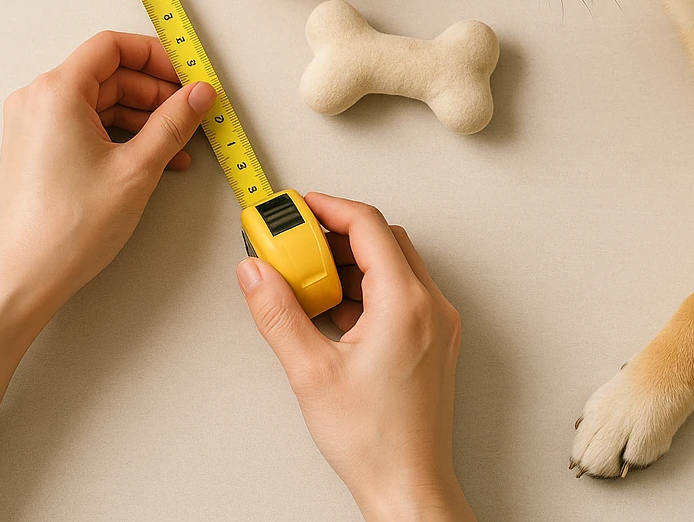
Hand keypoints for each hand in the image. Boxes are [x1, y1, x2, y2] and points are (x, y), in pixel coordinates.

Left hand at [0, 31, 214, 327]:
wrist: (21, 280)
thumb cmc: (62, 230)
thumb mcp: (138, 168)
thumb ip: (174, 122)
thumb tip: (198, 95)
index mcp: (57, 94)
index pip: (113, 47)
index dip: (157, 56)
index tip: (187, 73)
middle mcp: (40, 101)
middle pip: (112, 74)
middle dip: (157, 91)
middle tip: (192, 109)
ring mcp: (37, 125)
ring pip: (105, 101)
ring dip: (146, 117)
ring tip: (180, 141)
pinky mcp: (41, 148)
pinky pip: (91, 124)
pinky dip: (125, 135)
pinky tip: (155, 157)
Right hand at [237, 194, 473, 521]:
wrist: (409, 486)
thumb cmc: (374, 441)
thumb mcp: (310, 372)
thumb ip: (278, 313)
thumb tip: (255, 273)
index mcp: (405, 303)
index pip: (369, 225)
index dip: (330, 207)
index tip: (301, 206)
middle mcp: (431, 305)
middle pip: (384, 240)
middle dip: (339, 233)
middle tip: (300, 241)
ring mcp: (437, 322)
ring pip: (395, 265)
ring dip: (353, 262)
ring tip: (311, 279)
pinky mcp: (435, 339)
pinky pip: (402, 292)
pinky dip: (369, 288)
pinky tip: (336, 309)